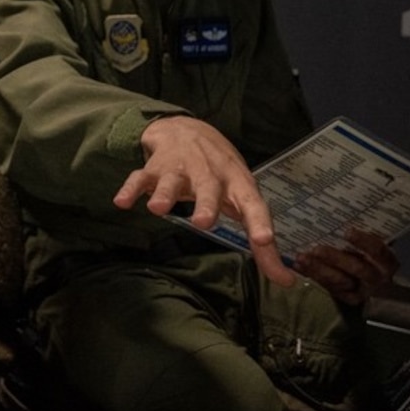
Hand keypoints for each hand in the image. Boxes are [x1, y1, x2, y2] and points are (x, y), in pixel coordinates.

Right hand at [117, 115, 295, 286]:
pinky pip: (140, 177)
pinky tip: (122, 202)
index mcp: (237, 183)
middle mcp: (209, 173)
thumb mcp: (244, 201)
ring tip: (157, 208)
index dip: (259, 222)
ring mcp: (180, 168)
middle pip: (209, 188)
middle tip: (203, 223)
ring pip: (172, 180)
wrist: (187, 128)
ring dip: (165, 193)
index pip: (252, 204)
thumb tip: (287, 282)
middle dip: (205, 204)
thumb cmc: (222, 175)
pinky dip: (131, 189)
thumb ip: (263, 246)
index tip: (264, 241)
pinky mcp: (155, 167)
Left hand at [296, 228, 397, 307]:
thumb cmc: (367, 249)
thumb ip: (364, 229)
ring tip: (301, 257)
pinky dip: (314, 276)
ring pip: (341, 281)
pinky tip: (300, 266)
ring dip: (319, 268)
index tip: (347, 231)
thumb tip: (344, 208)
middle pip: (357, 268)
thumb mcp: (371, 239)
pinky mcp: (349, 297)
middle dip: (335, 258)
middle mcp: (378, 276)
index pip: (378, 250)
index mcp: (386, 259)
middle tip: (315, 248)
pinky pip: (330, 288)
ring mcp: (364, 290)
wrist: (372, 278)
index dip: (364, 241)